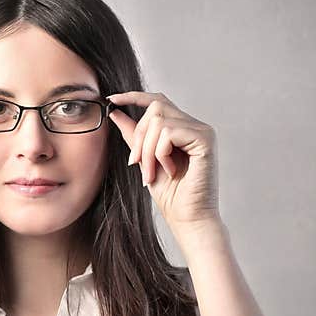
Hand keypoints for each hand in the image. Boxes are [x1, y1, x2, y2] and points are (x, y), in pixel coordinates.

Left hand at [107, 91, 220, 231]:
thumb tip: (115, 112)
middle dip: (138, 136)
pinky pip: (169, 132)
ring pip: (159, 121)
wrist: (188, 218)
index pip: (157, 101)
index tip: (111, 99)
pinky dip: (161, 153)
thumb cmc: (171, 195)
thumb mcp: (144, 160)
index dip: (134, 96)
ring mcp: (202, 131)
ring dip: (147, 150)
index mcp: (182, 128)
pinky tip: (171, 170)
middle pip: (154, 108)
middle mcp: (194, 125)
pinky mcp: (205, 139)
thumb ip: (134, 135)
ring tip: (152, 173)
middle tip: (136, 164)